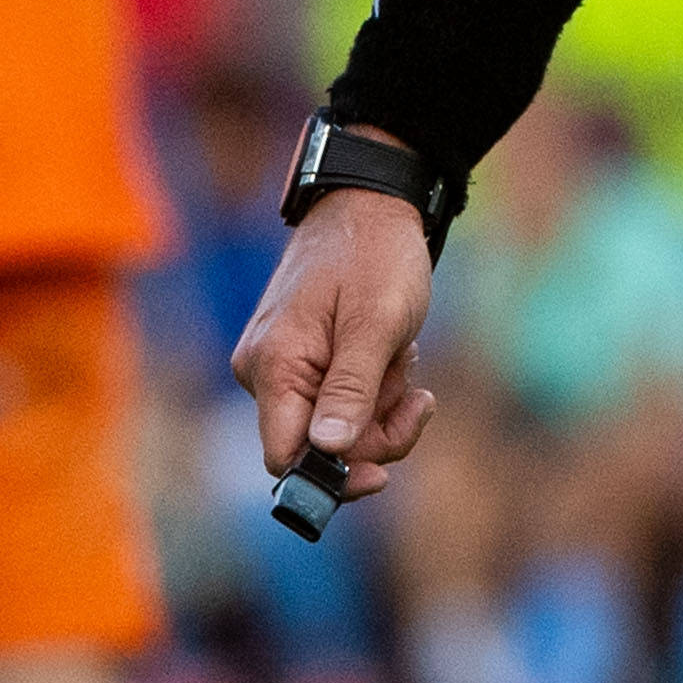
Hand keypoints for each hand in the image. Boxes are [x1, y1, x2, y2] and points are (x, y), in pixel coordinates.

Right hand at [232, 188, 440, 500]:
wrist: (373, 204)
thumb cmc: (375, 255)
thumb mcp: (377, 323)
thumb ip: (352, 389)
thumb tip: (327, 452)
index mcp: (273, 367)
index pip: (285, 457)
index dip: (331, 477)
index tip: (382, 475)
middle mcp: (265, 374)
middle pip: (318, 448)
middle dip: (375, 431)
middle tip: (417, 397)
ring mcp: (283, 367)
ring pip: (337, 427)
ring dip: (383, 404)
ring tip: (405, 357)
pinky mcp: (304, 361)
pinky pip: (341, 401)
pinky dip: (376, 388)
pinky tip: (397, 355)